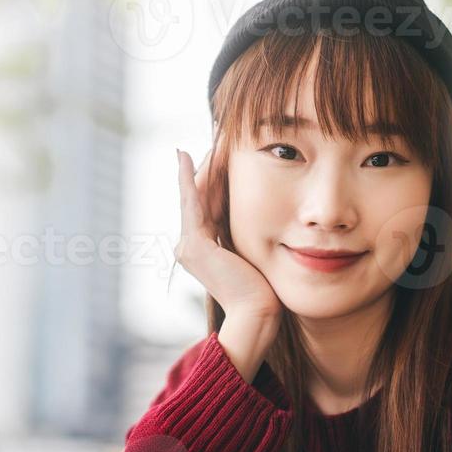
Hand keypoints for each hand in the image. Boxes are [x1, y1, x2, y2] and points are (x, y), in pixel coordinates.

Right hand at [175, 148, 282, 322]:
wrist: (257, 314)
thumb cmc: (264, 289)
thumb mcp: (252, 251)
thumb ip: (244, 232)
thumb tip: (263, 211)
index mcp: (201, 248)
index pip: (206, 204)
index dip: (213, 177)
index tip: (222, 152)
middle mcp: (188, 246)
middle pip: (199, 196)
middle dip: (208, 166)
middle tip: (218, 137)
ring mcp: (188, 246)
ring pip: (195, 195)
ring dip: (202, 166)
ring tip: (210, 141)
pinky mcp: (194, 245)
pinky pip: (192, 203)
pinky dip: (189, 179)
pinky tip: (187, 156)